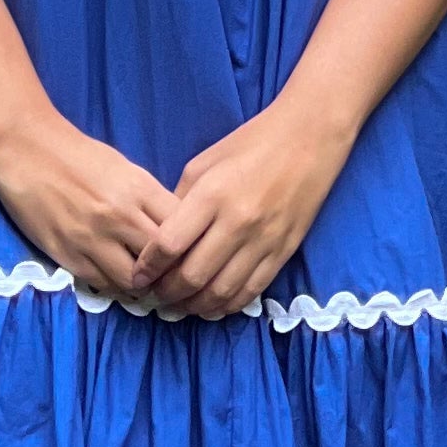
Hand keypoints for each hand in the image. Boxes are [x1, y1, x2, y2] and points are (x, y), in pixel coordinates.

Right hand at [0, 106, 175, 303]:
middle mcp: (120, 216)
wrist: (25, 148)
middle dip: (171, 273)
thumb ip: (149, 200)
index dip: (190, 247)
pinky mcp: (67, 254)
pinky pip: (101, 284)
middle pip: (162, 261)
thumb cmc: (78, 154)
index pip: (182, 230)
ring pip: (133, 282)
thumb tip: (174, 231)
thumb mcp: (125, 168)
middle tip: (173, 279)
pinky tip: (119, 282)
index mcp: (139, 189)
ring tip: (146, 286)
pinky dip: (115, 288)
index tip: (190, 255)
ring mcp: (92, 238)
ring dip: (143, 287)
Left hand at [136, 92, 358, 319]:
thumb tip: (162, 240)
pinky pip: (251, 291)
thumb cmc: (251, 144)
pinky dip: (227, 306)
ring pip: (221, 291)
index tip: (138, 277)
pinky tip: (212, 307)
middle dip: (167, 293)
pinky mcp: (284, 252)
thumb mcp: (203, 163)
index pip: (169, 245)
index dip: (148, 267)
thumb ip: (180, 202)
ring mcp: (263, 240)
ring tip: (179, 307)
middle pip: (192, 276)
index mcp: (212, 195)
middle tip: (155, 296)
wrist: (309, 139)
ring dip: (194, 306)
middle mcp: (237, 222)